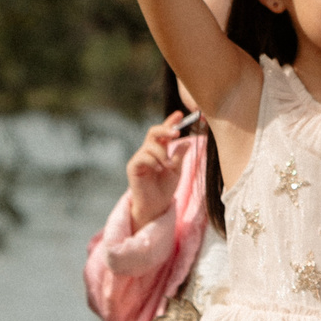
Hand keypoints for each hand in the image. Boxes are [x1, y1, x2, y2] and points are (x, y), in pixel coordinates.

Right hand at [126, 111, 192, 225]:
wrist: (156, 206)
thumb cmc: (165, 189)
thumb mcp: (177, 170)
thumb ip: (180, 156)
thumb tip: (187, 141)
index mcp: (160, 150)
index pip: (164, 132)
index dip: (171, 122)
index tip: (181, 114)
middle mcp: (149, 151)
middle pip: (154, 131)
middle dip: (166, 129)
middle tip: (177, 132)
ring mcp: (140, 158)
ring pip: (151, 145)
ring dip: (163, 154)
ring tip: (168, 166)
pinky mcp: (133, 166)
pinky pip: (143, 156)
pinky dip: (153, 161)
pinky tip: (158, 170)